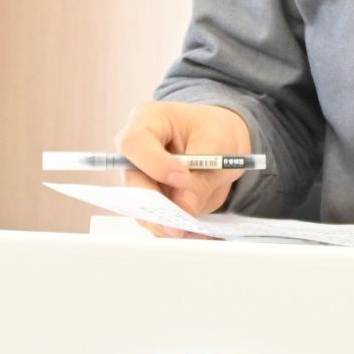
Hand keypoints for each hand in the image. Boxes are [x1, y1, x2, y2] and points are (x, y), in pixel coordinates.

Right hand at [114, 101, 254, 236]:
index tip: (183, 179)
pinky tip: (195, 233)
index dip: (154, 165)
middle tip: (183, 222)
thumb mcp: (218, 145)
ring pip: (141, 207)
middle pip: (133, 182)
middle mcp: (136, 150)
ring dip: (167, 223)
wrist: (221, 143)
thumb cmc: (215, 131)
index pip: (135, 143)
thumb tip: (184, 206)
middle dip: (157, 205)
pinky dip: (174, 229)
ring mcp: (140, 177)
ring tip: (195, 231)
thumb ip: (202, 174)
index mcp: (149, 120)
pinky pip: (156, 219)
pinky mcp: (150, 200)